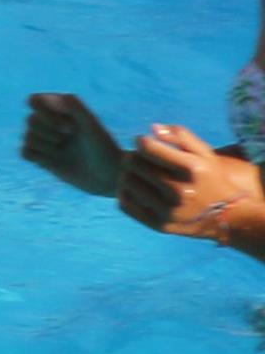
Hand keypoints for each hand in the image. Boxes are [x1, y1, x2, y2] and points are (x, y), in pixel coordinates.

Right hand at [22, 92, 133, 195]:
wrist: (108, 176)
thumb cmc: (104, 148)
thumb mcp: (93, 127)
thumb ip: (79, 109)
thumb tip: (65, 97)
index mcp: (60, 109)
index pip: (35, 100)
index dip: (46, 113)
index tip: (69, 127)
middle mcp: (50, 122)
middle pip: (30, 120)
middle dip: (50, 132)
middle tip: (68, 140)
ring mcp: (44, 140)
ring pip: (28, 137)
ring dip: (46, 146)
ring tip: (64, 151)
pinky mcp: (40, 157)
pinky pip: (25, 153)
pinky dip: (38, 157)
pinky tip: (53, 161)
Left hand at [117, 126, 264, 247]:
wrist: (228, 216)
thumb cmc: (210, 177)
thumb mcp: (204, 153)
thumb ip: (180, 135)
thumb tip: (152, 128)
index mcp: (191, 170)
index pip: (147, 148)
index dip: (141, 141)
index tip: (144, 143)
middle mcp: (180, 192)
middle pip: (134, 164)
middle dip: (134, 157)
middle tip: (141, 158)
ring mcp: (169, 211)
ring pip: (126, 182)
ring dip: (128, 174)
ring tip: (139, 173)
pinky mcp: (160, 225)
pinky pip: (125, 203)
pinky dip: (125, 193)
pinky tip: (137, 188)